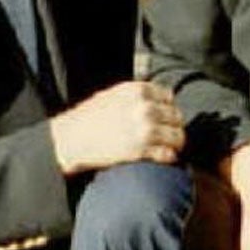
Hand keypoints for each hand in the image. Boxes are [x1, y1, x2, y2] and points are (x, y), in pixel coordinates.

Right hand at [48, 80, 184, 174]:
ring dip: (175, 144)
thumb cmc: (90, 117)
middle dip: (173, 126)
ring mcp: (144, 129)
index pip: (169, 97)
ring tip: (168, 148)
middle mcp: (145, 107)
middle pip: (177, 117)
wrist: (72, 139)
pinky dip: (169, 157)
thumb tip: (160, 101)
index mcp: (139, 90)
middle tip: (167, 135)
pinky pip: (168, 154)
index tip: (162, 118)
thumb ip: (138, 95)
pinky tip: (162, 158)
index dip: (167, 109)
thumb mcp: (114, 95)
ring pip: (178, 137)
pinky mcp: (141, 150)